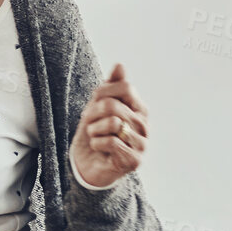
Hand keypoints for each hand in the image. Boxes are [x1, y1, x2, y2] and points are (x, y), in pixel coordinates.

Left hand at [70, 63, 148, 187]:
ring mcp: (142, 143)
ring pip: (113, 123)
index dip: (102, 92)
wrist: (88, 165)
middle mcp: (144, 124)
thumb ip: (109, 87)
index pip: (125, 87)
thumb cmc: (95, 134)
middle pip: (114, 105)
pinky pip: (111, 142)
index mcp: (138, 108)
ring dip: (94, 130)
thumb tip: (120, 65)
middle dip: (93, 113)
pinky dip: (97, 143)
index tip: (93, 103)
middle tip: (89, 124)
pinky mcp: (135, 160)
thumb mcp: (97, 107)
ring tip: (95, 136)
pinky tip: (99, 148)